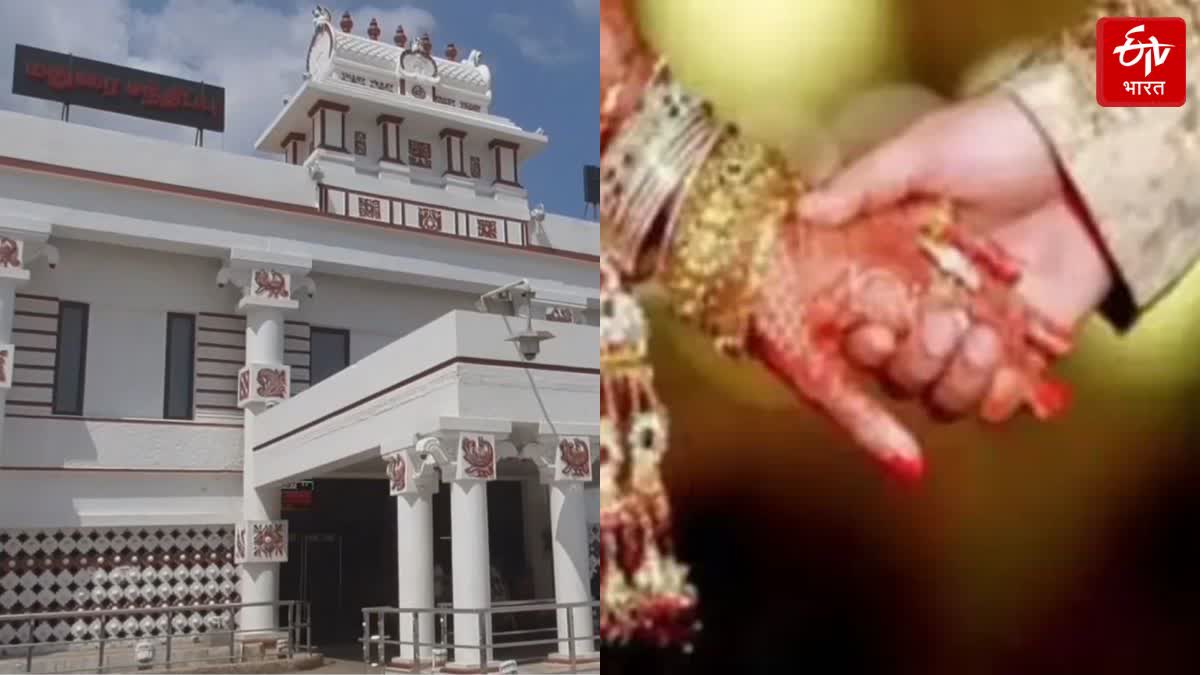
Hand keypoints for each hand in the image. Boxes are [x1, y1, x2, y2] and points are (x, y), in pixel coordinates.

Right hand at [801, 94, 1113, 418]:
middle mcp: (925, 305)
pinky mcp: (1025, 342)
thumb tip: (805, 211)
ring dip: (957, 379)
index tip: (871, 333)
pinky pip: (1001, 398)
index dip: (859, 346)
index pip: (857, 328)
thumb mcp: (921, 151)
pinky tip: (1005, 367)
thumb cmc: (998, 137)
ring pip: (944, 394)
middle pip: (898, 373)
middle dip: (912, 362)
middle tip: (938, 323)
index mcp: (890, 265)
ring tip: (982, 337)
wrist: (1088, 147)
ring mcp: (974, 327)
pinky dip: (1000, 397)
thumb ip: (863, 185)